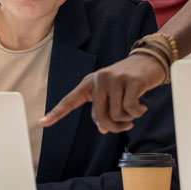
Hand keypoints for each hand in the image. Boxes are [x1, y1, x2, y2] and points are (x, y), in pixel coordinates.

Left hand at [40, 52, 165, 132]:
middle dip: (113, 127)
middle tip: (125, 126)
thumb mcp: (112, 94)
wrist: (148, 61)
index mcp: (89, 83)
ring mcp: (114, 79)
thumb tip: (102, 128)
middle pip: (99, 117)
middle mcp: (99, 79)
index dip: (56, 113)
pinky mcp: (131, 81)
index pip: (70, 100)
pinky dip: (137, 113)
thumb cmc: (127, 81)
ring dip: (128, 120)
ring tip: (135, 113)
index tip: (42, 122)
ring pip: (116, 115)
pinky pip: (131, 109)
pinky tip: (142, 107)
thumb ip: (104, 110)